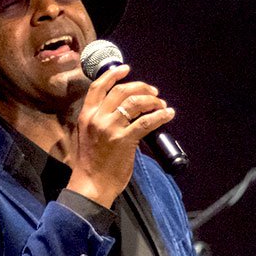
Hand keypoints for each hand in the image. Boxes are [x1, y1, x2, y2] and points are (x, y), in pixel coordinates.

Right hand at [67, 64, 174, 206]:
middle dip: (141, 88)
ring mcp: (111, 128)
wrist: (90, 186)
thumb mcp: (86, 136)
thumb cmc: (90, 165)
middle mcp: (97, 118)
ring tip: (161, 104)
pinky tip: (168, 115)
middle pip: (122, 91)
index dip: (114, 74)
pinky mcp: (125, 140)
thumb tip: (120, 112)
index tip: (127, 69)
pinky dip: (160, 116)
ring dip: (153, 101)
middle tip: (154, 92)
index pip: (98, 87)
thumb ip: (97, 122)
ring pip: (136, 103)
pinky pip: (147, 122)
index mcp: (86, 115)